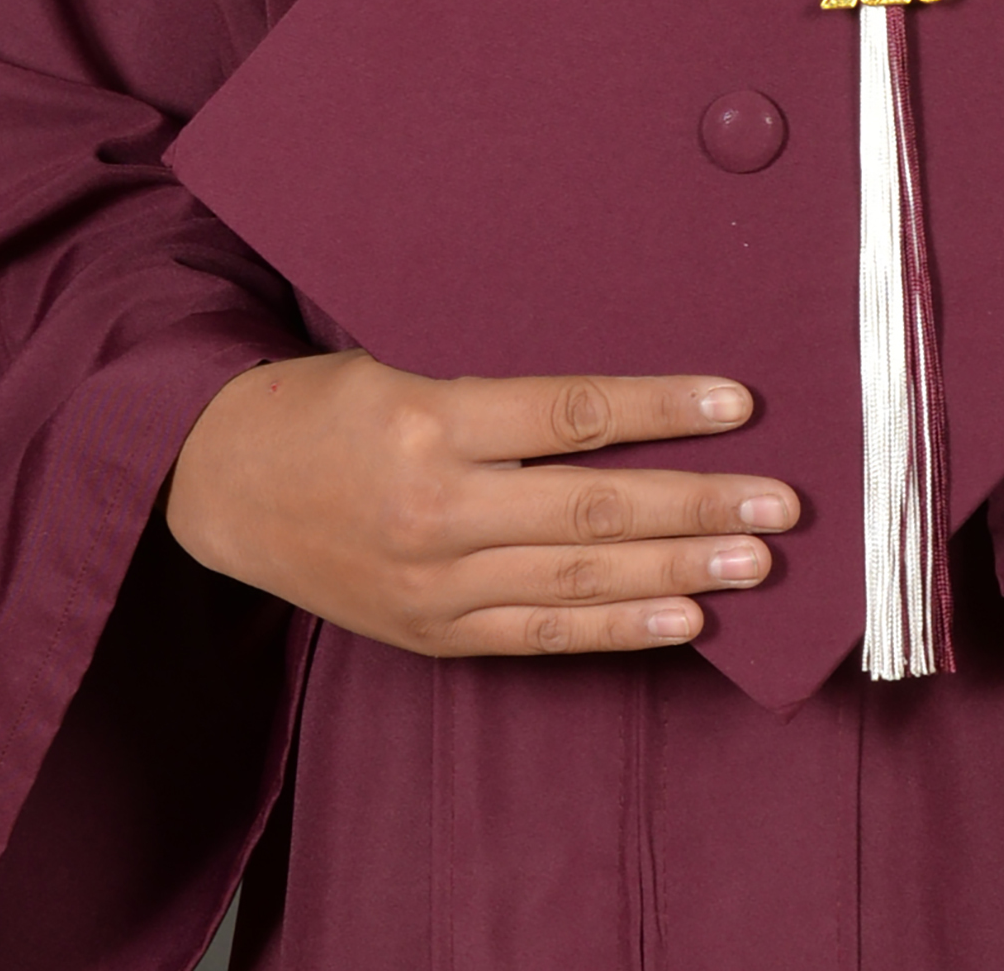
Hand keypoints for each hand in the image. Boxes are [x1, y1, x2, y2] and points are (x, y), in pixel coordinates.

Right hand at [164, 350, 797, 655]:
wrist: (222, 486)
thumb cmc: (325, 407)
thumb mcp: (404, 369)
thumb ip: (502, 399)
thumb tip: (624, 408)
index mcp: (430, 419)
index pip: (572, 413)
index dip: (662, 409)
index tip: (739, 404)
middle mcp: (436, 507)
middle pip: (592, 509)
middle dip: (697, 504)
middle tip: (781, 501)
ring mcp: (435, 582)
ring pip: (579, 580)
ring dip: (679, 570)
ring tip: (757, 559)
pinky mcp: (432, 632)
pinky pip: (541, 634)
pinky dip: (619, 630)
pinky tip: (686, 618)